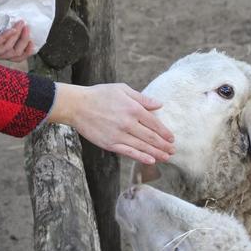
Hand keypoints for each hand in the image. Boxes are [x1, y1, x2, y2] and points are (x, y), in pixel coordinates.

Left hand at [0, 9, 34, 62]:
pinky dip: (6, 37)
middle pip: (15, 55)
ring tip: (21, 23)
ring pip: (7, 50)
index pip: (16, 57)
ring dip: (16, 36)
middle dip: (24, 41)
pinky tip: (11, 28)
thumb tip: (24, 18)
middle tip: (27, 26)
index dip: (27, 51)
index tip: (34, 40)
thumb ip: (6, 24)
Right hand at [48, 82, 174, 164]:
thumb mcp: (122, 89)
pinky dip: (141, 157)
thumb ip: (142, 98)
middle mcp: (128, 123)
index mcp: (133, 108)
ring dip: (157, 153)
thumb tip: (159, 104)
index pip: (154, 123)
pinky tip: (151, 161)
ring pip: (142, 146)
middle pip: (151, 137)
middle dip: (164, 145)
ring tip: (166, 158)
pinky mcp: (110, 143)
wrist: (77, 105)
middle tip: (173, 151)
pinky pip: (129, 152)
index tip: (172, 138)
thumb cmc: (99, 95)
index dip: (165, 132)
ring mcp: (119, 134)